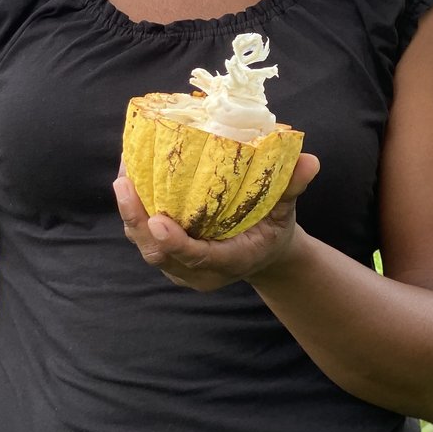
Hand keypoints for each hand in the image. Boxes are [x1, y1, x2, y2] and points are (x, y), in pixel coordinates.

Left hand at [112, 154, 319, 291]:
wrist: (262, 254)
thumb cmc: (272, 228)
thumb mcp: (286, 210)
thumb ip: (292, 188)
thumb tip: (309, 160)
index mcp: (230, 261)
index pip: (198, 257)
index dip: (175, 242)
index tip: (157, 220)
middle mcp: (199, 270)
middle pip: (159, 253)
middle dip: (138, 222)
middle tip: (124, 185)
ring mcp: (180, 266)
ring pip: (145, 245)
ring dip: (129, 213)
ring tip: (122, 174)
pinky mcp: (168, 255)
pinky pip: (143, 235)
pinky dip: (132, 210)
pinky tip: (127, 175)